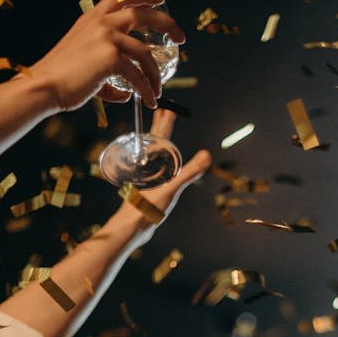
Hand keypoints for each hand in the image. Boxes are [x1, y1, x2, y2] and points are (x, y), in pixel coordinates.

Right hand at [30, 0, 185, 111]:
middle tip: (181, 37)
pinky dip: (147, 90)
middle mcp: (101, 22)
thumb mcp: (84, 63)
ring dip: (156, 75)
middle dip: (168, 23)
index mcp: (93, 18)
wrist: (45, 85)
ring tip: (158, 91)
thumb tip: (127, 93)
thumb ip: (108, 73)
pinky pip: (139, 76)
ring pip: (145, 53)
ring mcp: (107, 37)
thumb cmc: (61, 78)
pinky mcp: (111, 57)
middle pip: (144, 14)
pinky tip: (149, 101)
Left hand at [121, 109, 211, 244]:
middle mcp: (148, 169)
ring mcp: (146, 179)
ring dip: (156, 142)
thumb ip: (189, 172)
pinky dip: (155, 162)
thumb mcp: (171, 189)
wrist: (129, 228)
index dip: (165, 123)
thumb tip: (207, 155)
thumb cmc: (147, 208)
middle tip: (162, 110)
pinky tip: (156, 168)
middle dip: (160, 127)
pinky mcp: (145, 190)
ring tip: (157, 133)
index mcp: (154, 164)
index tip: (168, 107)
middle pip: (154, 143)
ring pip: (151, 155)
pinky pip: (151, 169)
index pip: (160, 138)